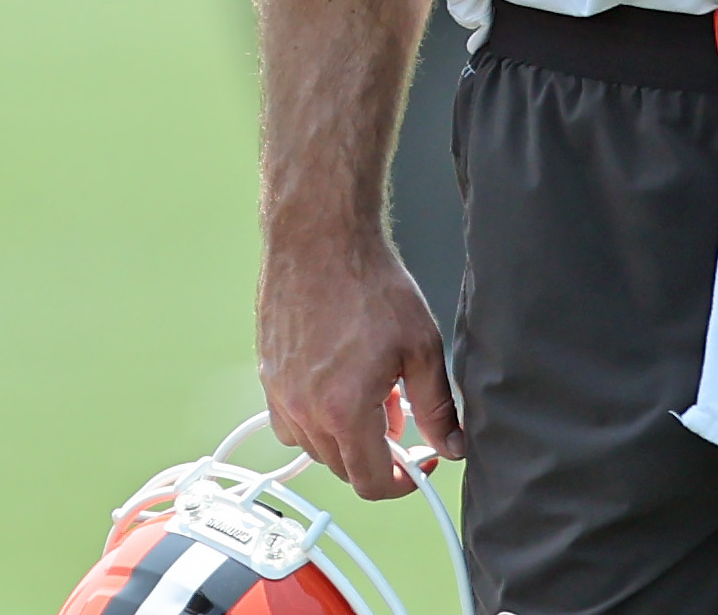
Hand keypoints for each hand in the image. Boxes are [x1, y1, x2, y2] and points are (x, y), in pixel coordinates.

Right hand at [256, 231, 458, 497]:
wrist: (320, 236)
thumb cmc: (368, 282)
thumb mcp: (420, 347)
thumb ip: (437, 408)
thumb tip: (451, 446)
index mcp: (343, 410)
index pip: (371, 482)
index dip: (402, 482)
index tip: (416, 464)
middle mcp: (303, 408)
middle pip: (342, 467)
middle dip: (377, 454)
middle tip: (401, 417)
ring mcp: (278, 391)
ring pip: (313, 445)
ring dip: (344, 437)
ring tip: (371, 394)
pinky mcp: (266, 370)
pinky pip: (288, 419)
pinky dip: (314, 417)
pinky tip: (335, 383)